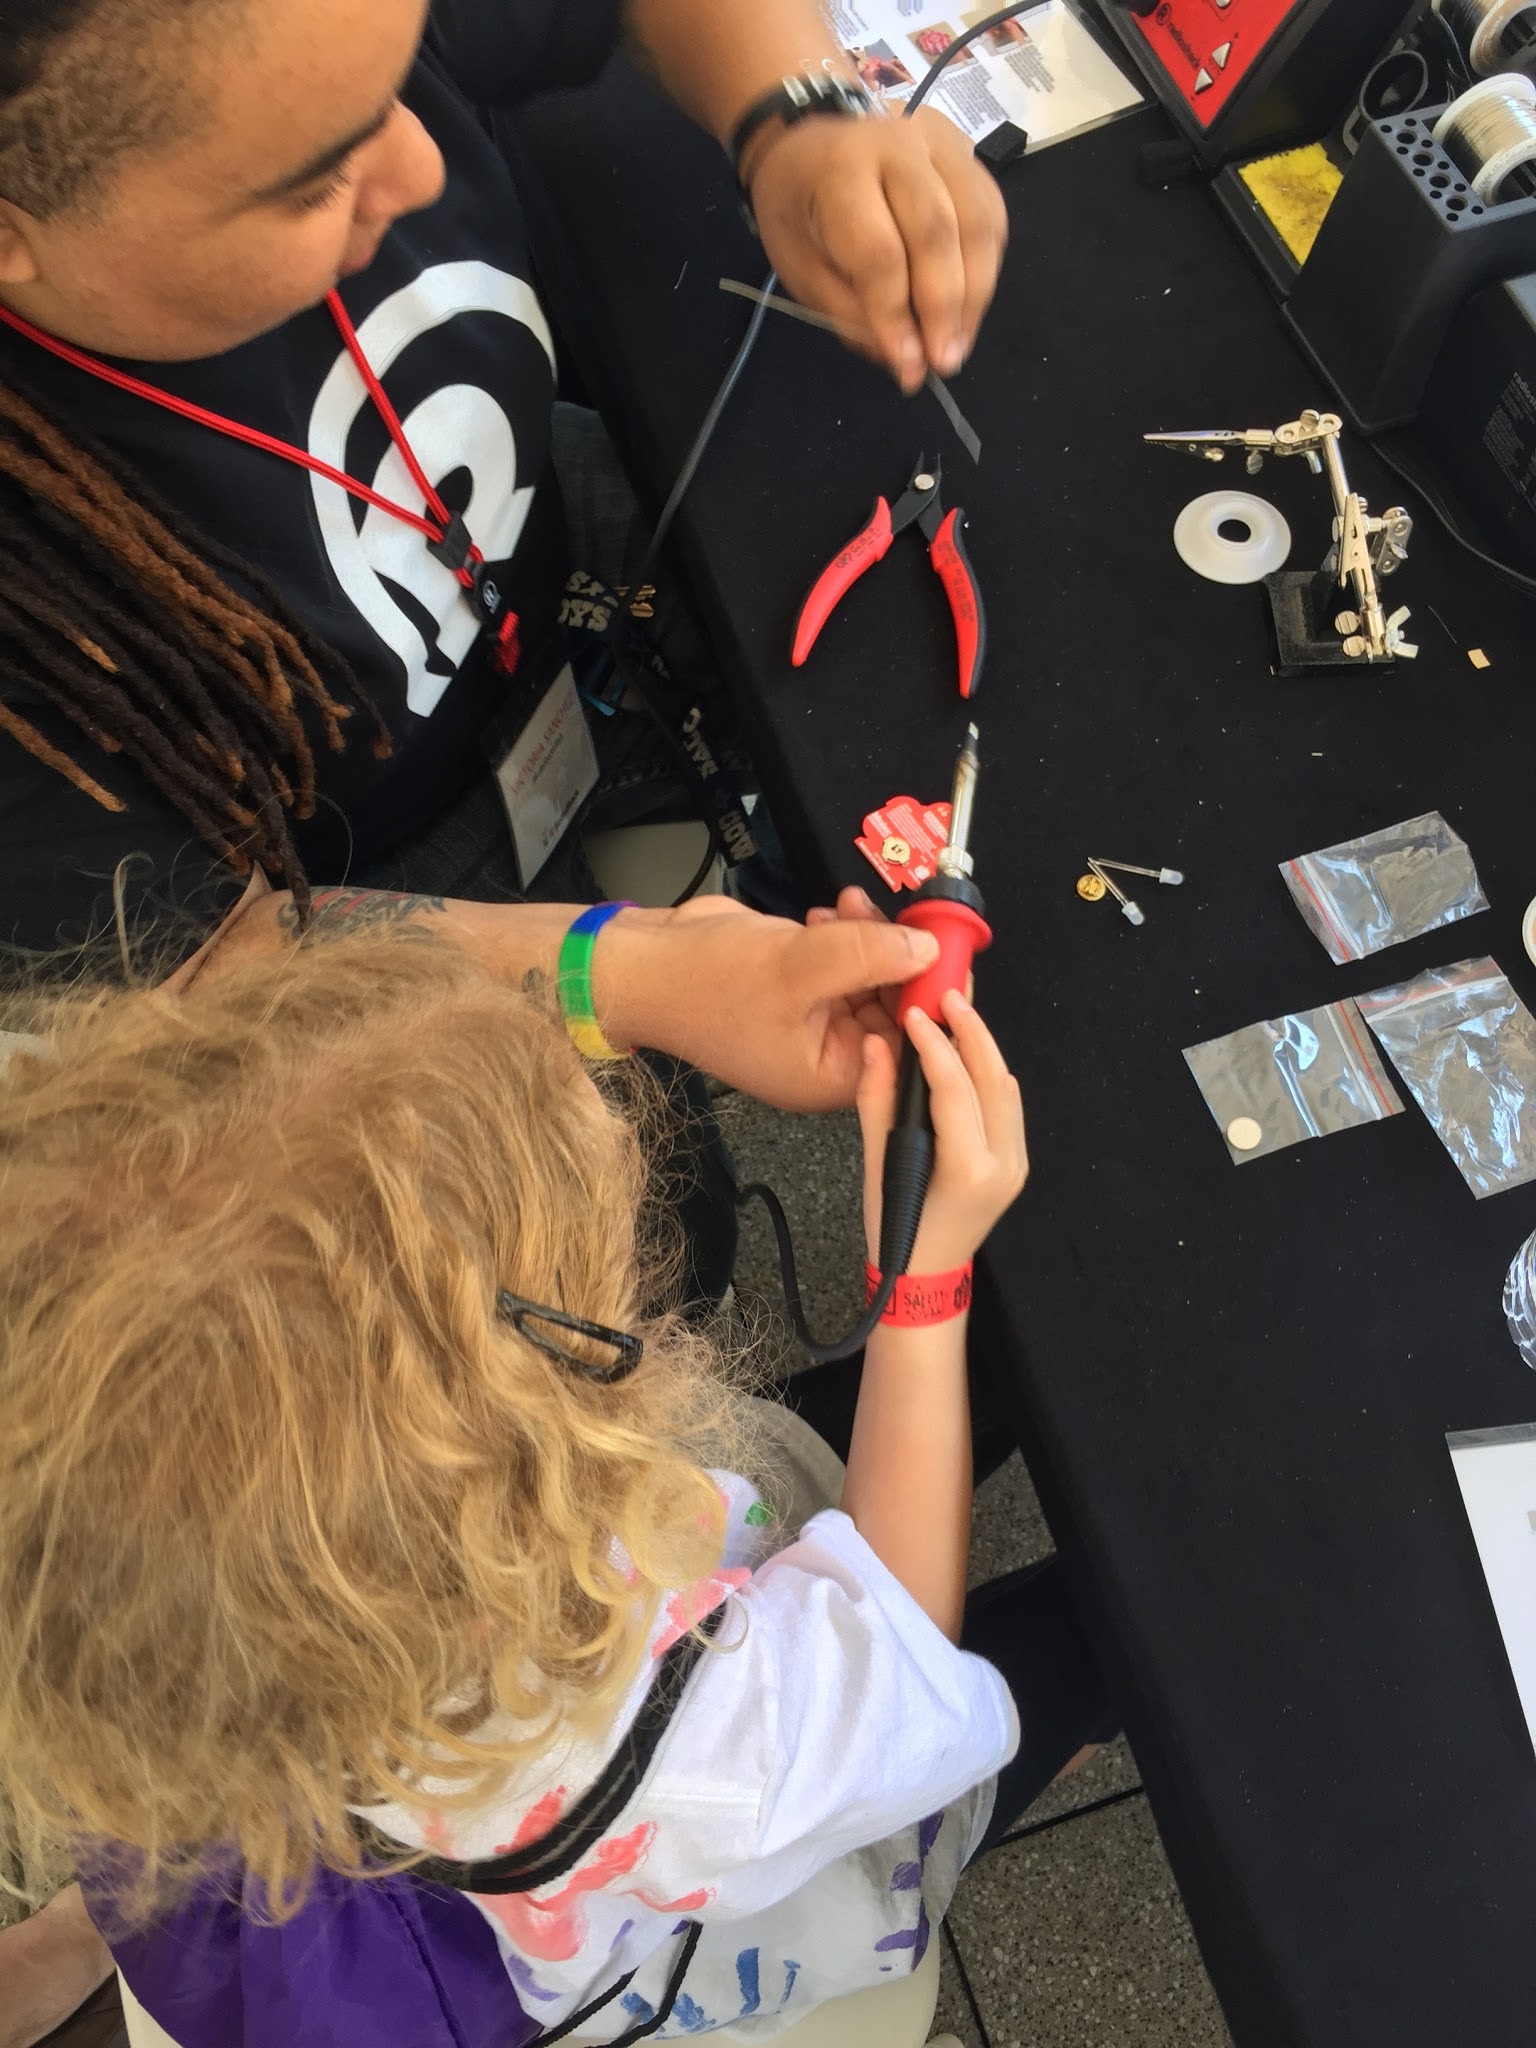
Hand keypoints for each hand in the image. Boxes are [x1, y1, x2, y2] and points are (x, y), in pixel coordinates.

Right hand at [603, 895, 939, 1110]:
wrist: (641, 962)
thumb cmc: (702, 985)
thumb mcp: (799, 966)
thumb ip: (870, 956)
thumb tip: (927, 951)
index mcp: (828, 1074)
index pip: (906, 1047)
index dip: (929, 1002)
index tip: (949, 960)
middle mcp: (825, 1054)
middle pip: (893, 1009)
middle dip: (899, 961)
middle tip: (909, 921)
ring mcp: (811, 1019)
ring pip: (870, 978)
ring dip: (871, 938)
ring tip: (852, 908)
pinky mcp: (798, 986)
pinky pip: (842, 961)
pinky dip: (845, 933)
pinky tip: (830, 913)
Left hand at [744, 106, 1007, 392]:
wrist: (806, 143)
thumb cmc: (799, 212)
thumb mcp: (802, 271)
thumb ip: (851, 315)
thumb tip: (908, 361)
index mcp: (842, 169)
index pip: (879, 250)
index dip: (896, 315)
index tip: (907, 366)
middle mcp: (898, 144)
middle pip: (938, 232)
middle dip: (945, 309)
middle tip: (943, 363)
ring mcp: (940, 143)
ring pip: (978, 223)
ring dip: (975, 295)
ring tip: (958, 345)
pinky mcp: (968, 156)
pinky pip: (992, 216)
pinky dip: (987, 268)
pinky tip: (969, 307)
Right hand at [857, 987, 1027, 1271]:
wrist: (927, 1275)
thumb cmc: (896, 1228)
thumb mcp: (878, 1164)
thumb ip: (878, 1100)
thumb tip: (879, 1044)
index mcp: (968, 1170)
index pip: (956, 1088)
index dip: (934, 1044)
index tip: (914, 1013)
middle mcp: (1004, 1164)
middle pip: (994, 1078)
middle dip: (972, 1031)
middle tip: (947, 996)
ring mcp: (1017, 1164)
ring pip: (1007, 1088)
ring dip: (983, 1049)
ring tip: (954, 1018)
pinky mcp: (1017, 1162)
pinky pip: (1008, 1106)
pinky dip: (988, 1074)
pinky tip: (966, 1056)